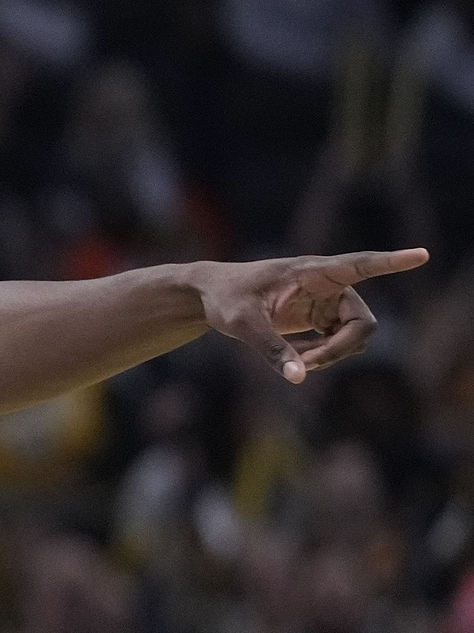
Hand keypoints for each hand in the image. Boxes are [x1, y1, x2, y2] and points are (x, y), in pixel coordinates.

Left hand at [193, 249, 427, 382]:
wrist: (211, 295)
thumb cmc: (225, 299)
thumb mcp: (242, 325)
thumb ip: (270, 350)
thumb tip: (298, 378)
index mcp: (312, 271)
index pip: (360, 264)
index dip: (392, 262)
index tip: (422, 254)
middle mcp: (327, 283)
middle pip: (363, 322)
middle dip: (341, 349)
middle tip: (305, 364)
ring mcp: (327, 300)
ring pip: (353, 336)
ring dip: (331, 356)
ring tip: (294, 363)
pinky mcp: (320, 316)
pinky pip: (338, 342)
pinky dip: (322, 356)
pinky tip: (296, 358)